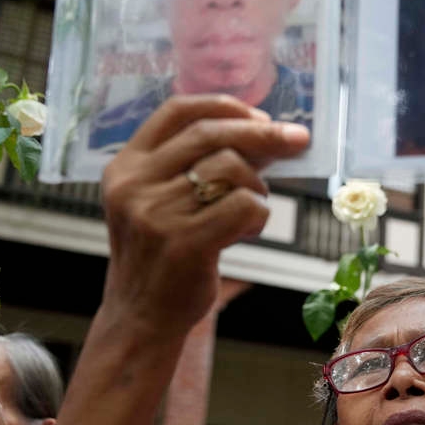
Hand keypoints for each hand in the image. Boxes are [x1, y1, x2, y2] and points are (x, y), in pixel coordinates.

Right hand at [100, 96, 308, 333]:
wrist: (141, 318)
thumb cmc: (163, 257)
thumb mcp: (162, 202)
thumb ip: (199, 166)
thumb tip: (263, 132)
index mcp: (126, 167)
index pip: (176, 112)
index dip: (223, 105)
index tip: (258, 114)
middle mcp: (135, 185)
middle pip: (211, 134)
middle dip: (262, 132)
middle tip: (297, 139)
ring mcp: (156, 214)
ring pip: (231, 168)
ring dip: (257, 185)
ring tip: (251, 208)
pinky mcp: (184, 242)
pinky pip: (244, 205)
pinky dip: (260, 213)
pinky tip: (249, 229)